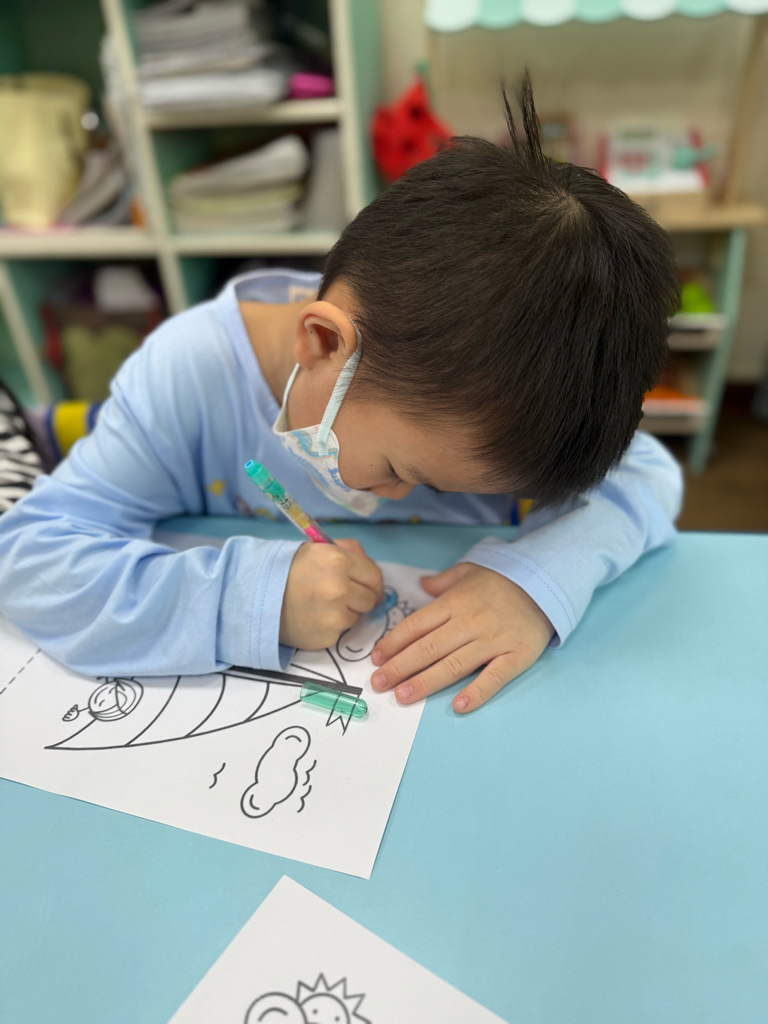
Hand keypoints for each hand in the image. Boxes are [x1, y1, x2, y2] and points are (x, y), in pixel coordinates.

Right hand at [280, 539, 382, 649]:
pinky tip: (314, 617)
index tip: (369, 588)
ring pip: (357, 616)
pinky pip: (341, 631)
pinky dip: (332, 626)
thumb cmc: (290, 570)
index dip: (373, 582)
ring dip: (346, 612)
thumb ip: (350, 552)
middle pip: (370, 599)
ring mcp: (334, 615)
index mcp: (338, 560)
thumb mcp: (318, 549)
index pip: (374, 576)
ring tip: (322, 605)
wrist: (257, 597)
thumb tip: (373, 573)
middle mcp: (339, 588)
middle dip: (359, 597)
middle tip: (341, 595)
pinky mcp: (328, 636)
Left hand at [370, 563, 552, 712]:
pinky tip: (458, 705)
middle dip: (399, 668)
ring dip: (425, 682)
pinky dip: (477, 692)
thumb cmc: (503, 580)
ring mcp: (493, 640)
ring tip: (403, 696)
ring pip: (453, 665)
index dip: (393, 644)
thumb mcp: (470, 571)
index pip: (416, 626)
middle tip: (379, 684)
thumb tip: (420, 584)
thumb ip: (443, 581)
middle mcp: (470, 622)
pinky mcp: (516, 656)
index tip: (377, 660)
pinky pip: (494, 677)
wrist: (547, 582)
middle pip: (428, 648)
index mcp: (455, 602)